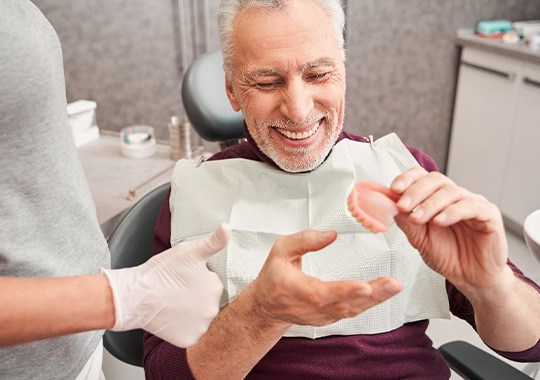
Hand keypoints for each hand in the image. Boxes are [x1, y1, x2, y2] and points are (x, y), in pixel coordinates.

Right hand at [103, 224, 229, 346]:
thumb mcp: (189, 251)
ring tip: (173, 304)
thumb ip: (213, 242)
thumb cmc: (161, 272)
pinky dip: (183, 328)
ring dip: (191, 313)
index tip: (182, 279)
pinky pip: (191, 334)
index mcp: (215, 287)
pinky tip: (172, 318)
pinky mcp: (189, 340)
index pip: (211, 284)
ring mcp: (201, 327)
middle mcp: (213, 309)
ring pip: (200, 318)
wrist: (136, 296)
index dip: (196, 280)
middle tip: (176, 291)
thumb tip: (228, 227)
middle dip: (196, 297)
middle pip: (207, 302)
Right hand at [250, 229, 401, 327]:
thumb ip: (304, 240)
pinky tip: (384, 292)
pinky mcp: (330, 318)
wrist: (267, 306)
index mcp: (296, 290)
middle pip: (344, 304)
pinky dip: (370, 303)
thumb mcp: (280, 250)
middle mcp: (311, 307)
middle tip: (393, 284)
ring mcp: (322, 316)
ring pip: (352, 310)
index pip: (321, 293)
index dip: (343, 291)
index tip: (364, 286)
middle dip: (372, 295)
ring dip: (376, 299)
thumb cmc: (274, 276)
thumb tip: (331, 235)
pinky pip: (352, 311)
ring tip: (394, 286)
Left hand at [390, 167, 508, 290]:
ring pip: (451, 192)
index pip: (422, 176)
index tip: (393, 189)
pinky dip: (453, 212)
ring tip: (418, 217)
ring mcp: (473, 203)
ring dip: (430, 204)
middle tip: (403, 205)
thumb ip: (406, 222)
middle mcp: (455, 196)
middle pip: (436, 180)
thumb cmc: (447, 256)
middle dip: (415, 191)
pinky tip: (439, 221)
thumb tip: (389, 205)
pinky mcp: (489, 215)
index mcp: (436, 197)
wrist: (471, 278)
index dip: (407, 179)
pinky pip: (472, 206)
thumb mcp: (419, 239)